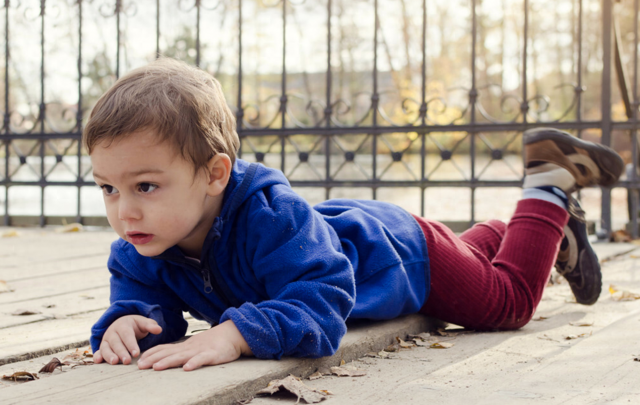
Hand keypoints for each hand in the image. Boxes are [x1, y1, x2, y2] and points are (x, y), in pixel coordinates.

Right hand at [93, 315, 161, 365]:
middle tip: (127, 361)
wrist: (123, 324)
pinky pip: (99, 351)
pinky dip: (97, 356)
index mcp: (123, 325)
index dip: (131, 344)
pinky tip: (98, 361)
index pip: (127, 335)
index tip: (136, 353)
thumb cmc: (135, 325)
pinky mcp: (102, 346)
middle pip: (116, 342)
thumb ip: (151, 326)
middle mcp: (112, 332)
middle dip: (121, 352)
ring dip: (109, 355)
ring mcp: (106, 339)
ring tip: (115, 362)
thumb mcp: (143, 323)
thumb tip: (159, 329)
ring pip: (106, 347)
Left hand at [137, 320, 251, 370]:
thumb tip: (166, 358)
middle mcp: (189, 348)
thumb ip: (182, 352)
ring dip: (168, 361)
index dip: (151, 354)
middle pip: (169, 352)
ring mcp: (200, 350)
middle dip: (153, 359)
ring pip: (182, 356)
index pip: (165, 348)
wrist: (232, 334)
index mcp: (185, 346)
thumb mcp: (194, 346)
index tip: (139, 360)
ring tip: (156, 367)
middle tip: (140, 366)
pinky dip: (194, 363)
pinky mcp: (213, 355)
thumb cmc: (213, 342)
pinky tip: (187, 368)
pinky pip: (202, 359)